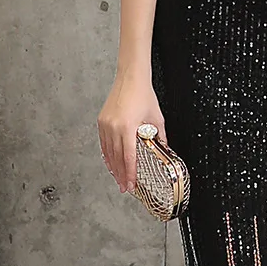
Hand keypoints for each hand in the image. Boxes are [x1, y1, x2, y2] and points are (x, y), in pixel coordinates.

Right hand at [98, 75, 165, 194]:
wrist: (131, 78)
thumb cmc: (144, 95)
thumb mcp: (156, 118)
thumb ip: (159, 136)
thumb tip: (163, 149)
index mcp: (127, 127)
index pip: (128, 157)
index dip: (129, 173)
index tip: (130, 185)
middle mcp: (113, 127)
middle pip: (116, 158)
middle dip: (120, 175)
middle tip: (124, 187)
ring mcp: (105, 124)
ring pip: (108, 152)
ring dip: (113, 167)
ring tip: (118, 178)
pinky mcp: (102, 121)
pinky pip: (103, 143)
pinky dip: (107, 154)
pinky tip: (110, 162)